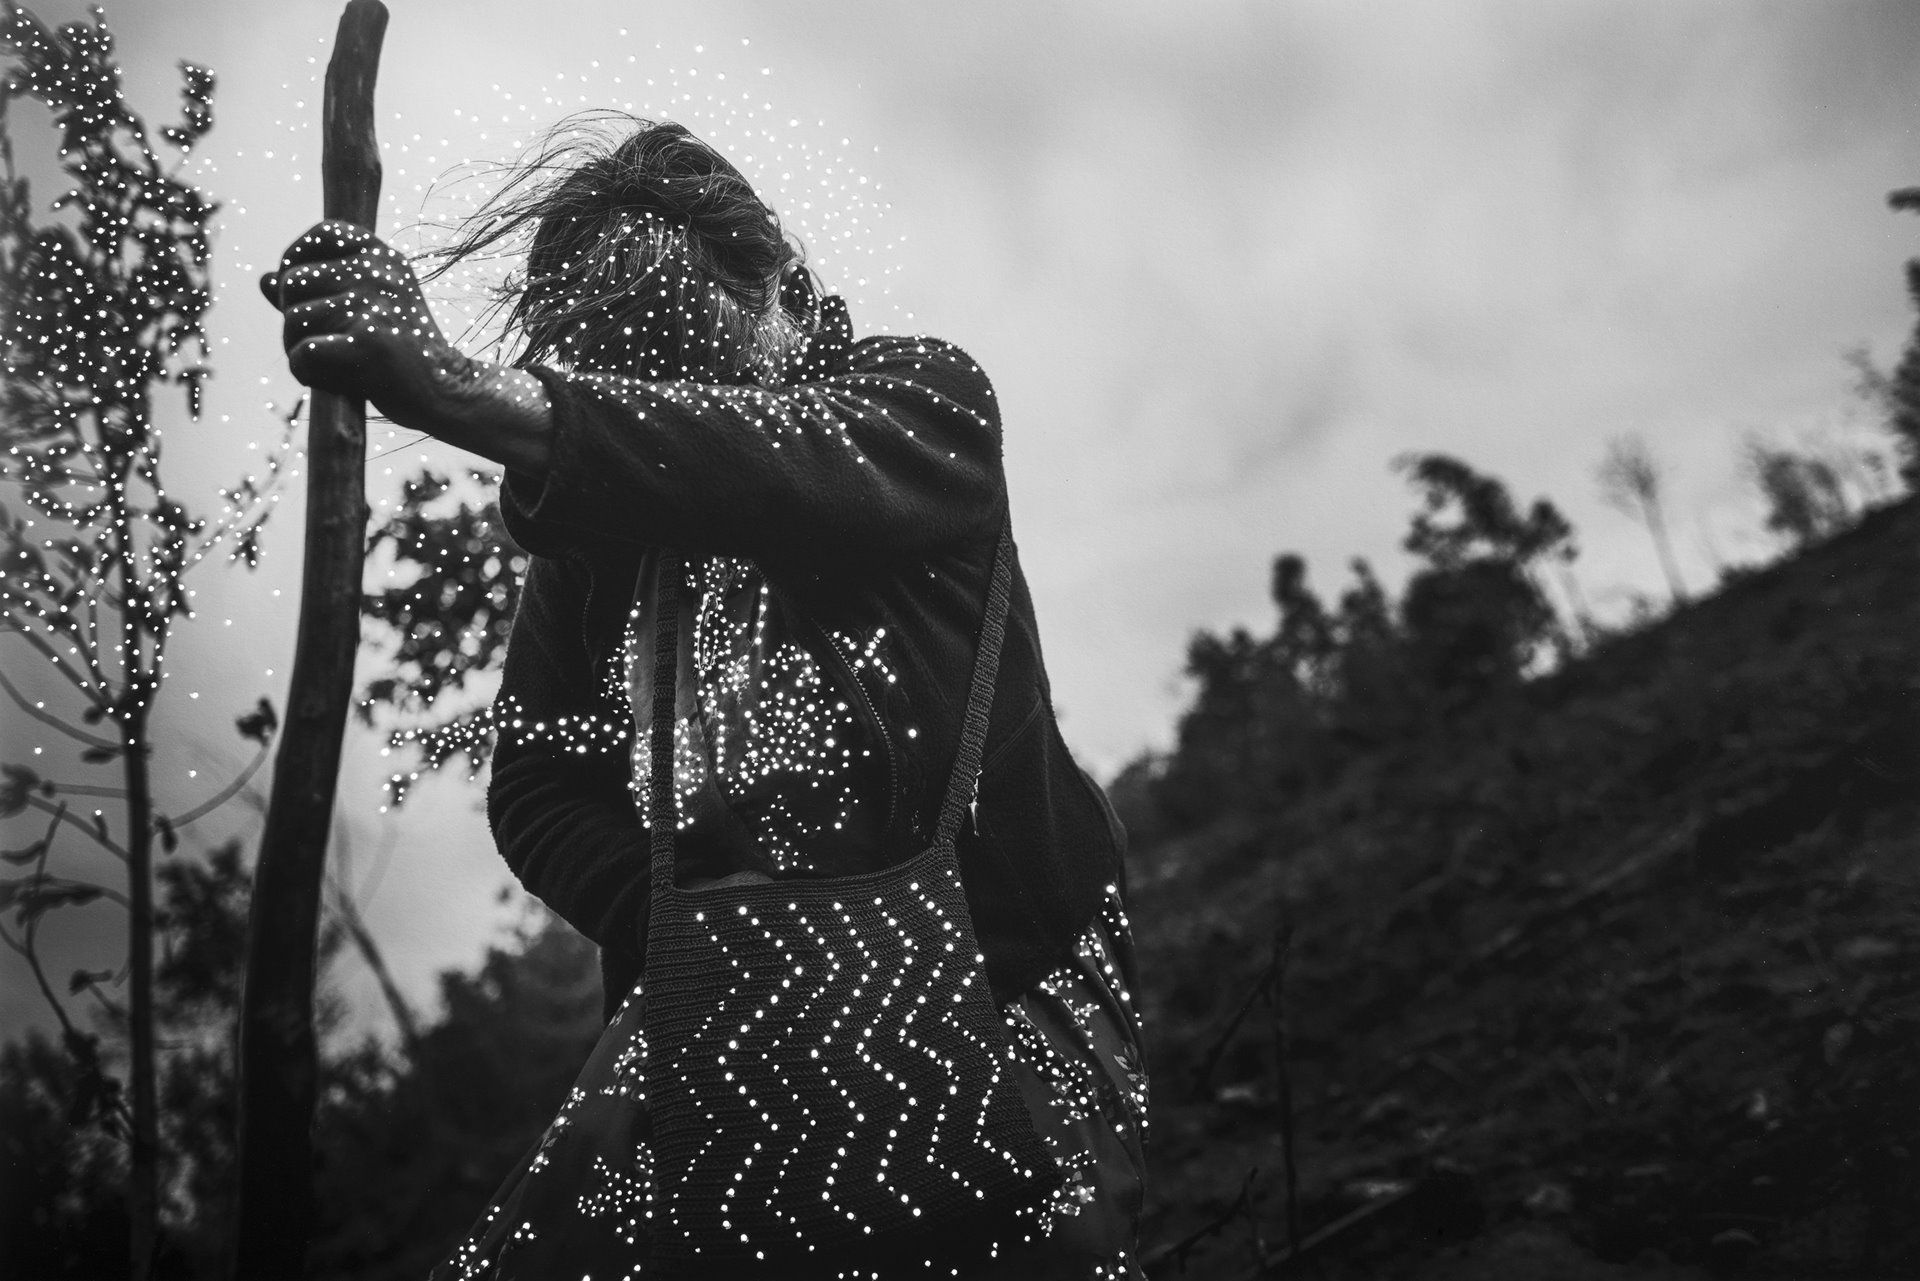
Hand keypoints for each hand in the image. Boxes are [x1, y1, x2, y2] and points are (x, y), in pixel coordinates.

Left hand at [259, 220, 470, 427]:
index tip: (300, 288)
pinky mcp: (367, 343)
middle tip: (320, 342)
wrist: (447, 391)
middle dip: (292, 318)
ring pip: (294, 320)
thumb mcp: (366, 308)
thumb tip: (264, 280)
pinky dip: (307, 372)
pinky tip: (332, 380)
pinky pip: (304, 352)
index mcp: (383, 258)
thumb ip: (317, 291)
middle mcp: (378, 273)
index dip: (296, 257)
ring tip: (329, 365)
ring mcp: (373, 306)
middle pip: (293, 283)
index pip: (322, 233)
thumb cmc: (402, 352)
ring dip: (297, 348)